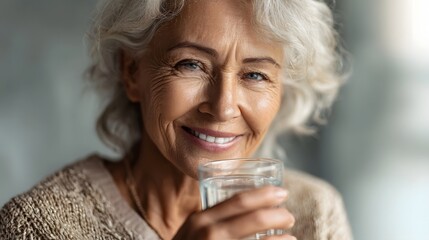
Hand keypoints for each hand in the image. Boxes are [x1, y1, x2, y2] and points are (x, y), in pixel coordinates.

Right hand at [173, 186, 295, 239]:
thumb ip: (211, 219)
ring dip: (281, 238)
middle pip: (253, 218)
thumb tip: (245, 209)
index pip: (238, 201)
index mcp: (201, 219)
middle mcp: (209, 233)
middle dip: (278, 215)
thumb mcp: (191, 231)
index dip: (263, 195)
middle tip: (289, 215)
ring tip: (291, 236)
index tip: (281, 193)